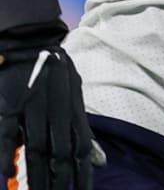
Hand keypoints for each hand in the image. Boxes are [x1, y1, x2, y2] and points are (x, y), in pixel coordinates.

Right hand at [0, 46, 96, 188]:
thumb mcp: (76, 94)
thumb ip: (84, 129)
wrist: (33, 41)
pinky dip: (6, 155)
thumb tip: (101, 159)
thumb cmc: (56, 70)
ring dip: (37, 177)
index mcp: (72, 111)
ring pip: (36, 150)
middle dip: (60, 183)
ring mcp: (32, 110)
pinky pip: (7, 133)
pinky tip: (9, 176)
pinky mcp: (9, 106)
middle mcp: (56, 113)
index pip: (82, 150)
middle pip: (60, 156)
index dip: (83, 175)